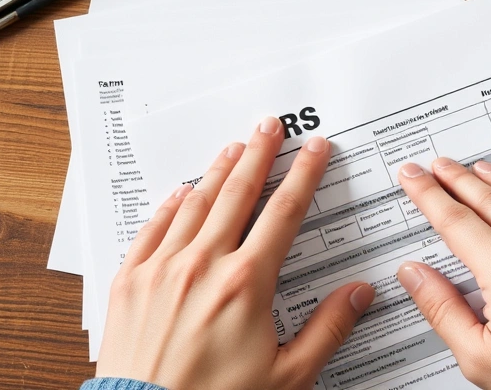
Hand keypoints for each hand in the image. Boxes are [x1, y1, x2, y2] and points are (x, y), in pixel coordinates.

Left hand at [96, 117, 374, 389]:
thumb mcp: (288, 375)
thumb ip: (327, 328)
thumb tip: (360, 294)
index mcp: (246, 283)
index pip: (283, 213)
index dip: (303, 175)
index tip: (314, 150)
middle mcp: (202, 265)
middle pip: (238, 193)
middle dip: (259, 154)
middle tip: (270, 125)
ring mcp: (162, 268)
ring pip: (195, 204)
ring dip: (218, 171)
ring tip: (233, 147)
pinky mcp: (130, 281)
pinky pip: (152, 229)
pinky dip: (169, 206)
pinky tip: (180, 192)